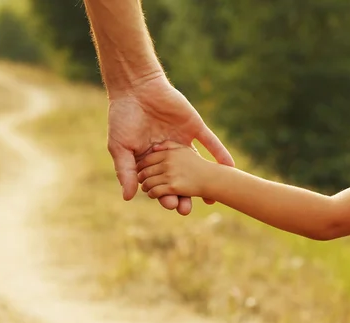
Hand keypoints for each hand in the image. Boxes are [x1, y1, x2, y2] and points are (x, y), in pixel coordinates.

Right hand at [107, 75, 233, 214]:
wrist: (136, 87)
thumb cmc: (123, 117)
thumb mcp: (120, 147)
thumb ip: (125, 171)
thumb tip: (128, 197)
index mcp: (151, 160)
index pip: (160, 183)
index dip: (164, 194)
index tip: (169, 204)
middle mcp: (169, 154)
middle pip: (179, 179)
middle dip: (182, 195)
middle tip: (186, 209)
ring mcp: (183, 141)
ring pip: (196, 165)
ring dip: (203, 180)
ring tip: (210, 198)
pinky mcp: (195, 127)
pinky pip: (210, 142)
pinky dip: (220, 153)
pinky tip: (229, 167)